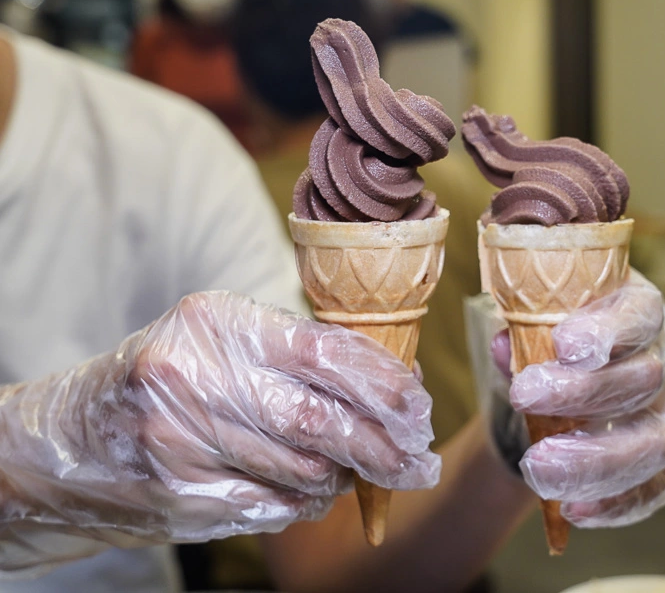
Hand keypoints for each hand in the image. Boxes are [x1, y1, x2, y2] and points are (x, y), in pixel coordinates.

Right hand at [0, 291, 438, 569]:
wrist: (78, 436)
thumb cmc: (173, 374)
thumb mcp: (223, 337)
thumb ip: (295, 352)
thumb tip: (391, 385)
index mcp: (215, 323)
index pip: (321, 352)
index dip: (382, 383)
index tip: (418, 405)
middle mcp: (194, 381)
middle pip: (317, 421)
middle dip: (381, 445)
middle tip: (418, 459)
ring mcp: (182, 445)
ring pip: (302, 471)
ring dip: (346, 476)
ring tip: (365, 470)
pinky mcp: (181, 498)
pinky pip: (273, 507)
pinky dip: (307, 501)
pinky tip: (317, 490)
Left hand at [493, 271, 664, 526]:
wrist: (570, 383)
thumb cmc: (557, 340)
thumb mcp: (537, 324)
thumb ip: (521, 334)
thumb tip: (503, 346)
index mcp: (638, 311)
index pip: (639, 315)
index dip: (608, 330)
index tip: (563, 344)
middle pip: (643, 379)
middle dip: (582, 393)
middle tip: (523, 398)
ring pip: (655, 442)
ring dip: (595, 460)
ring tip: (539, 468)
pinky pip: (656, 488)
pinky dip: (616, 503)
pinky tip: (573, 509)